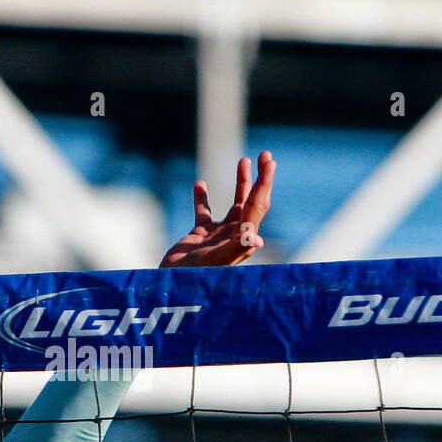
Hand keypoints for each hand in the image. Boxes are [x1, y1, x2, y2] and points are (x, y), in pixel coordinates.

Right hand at [159, 151, 274, 267]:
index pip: (257, 205)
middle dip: (259, 178)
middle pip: (252, 201)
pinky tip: (200, 184)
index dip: (264, 182)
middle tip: (266, 155)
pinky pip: (203, 212)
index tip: (270, 162)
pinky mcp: (201, 235)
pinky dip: (202, 198)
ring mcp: (218, 234)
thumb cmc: (194, 276)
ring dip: (240, 183)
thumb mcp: (215, 261)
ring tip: (242, 161)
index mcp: (242, 238)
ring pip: (233, 203)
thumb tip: (256, 238)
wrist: (172, 286)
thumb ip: (235, 248)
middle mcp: (235, 235)